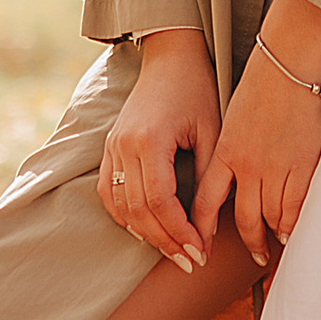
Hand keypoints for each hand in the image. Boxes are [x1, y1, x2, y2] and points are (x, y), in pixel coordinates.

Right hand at [97, 30, 217, 272]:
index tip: (200, 252)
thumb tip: (207, 232)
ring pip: (120, 206)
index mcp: (149, 140)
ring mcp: (111, 146)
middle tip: (191, 262)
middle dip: (165, 241)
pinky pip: (107, 192)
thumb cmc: (198, 91)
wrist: (172, 57)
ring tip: (173, 251)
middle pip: (138, 210)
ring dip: (145, 233)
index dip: (180, 232)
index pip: (159, 202)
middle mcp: (123, 145)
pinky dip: (125, 216)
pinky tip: (147, 229)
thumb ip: (208, 183)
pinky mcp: (109, 146)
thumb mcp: (213, 133)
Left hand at [194, 0, 320, 268]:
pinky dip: (291, 223)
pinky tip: (289, 231)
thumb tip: (226, 176)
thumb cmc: (261, 84)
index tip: (200, 247)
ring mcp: (276, 167)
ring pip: (269, 217)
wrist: (290, 62)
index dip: (200, 230)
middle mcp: (247, 165)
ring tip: (271, 246)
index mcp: (224, 151)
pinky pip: (295, 207)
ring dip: (269, 236)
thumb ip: (228, 151)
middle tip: (251, 255)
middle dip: (245, 242)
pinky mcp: (303, 165)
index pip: (205, 203)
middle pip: (241, 219)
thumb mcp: (232, 120)